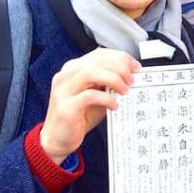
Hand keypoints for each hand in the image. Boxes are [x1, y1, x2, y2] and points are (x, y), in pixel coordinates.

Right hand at [41, 48, 139, 163]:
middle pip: (96, 61)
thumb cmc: (79, 116)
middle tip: (132, 80)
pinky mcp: (65, 107)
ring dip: (113, 79)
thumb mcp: (97, 95)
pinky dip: (106, 98)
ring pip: (90, 73)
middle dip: (119, 68)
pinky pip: (88, 96)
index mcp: (73, 70)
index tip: (136, 66)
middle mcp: (66, 76)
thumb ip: (108, 84)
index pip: (99, 54)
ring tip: (125, 91)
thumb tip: (131, 77)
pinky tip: (114, 105)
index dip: (120, 57)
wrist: (58, 138)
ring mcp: (63, 91)